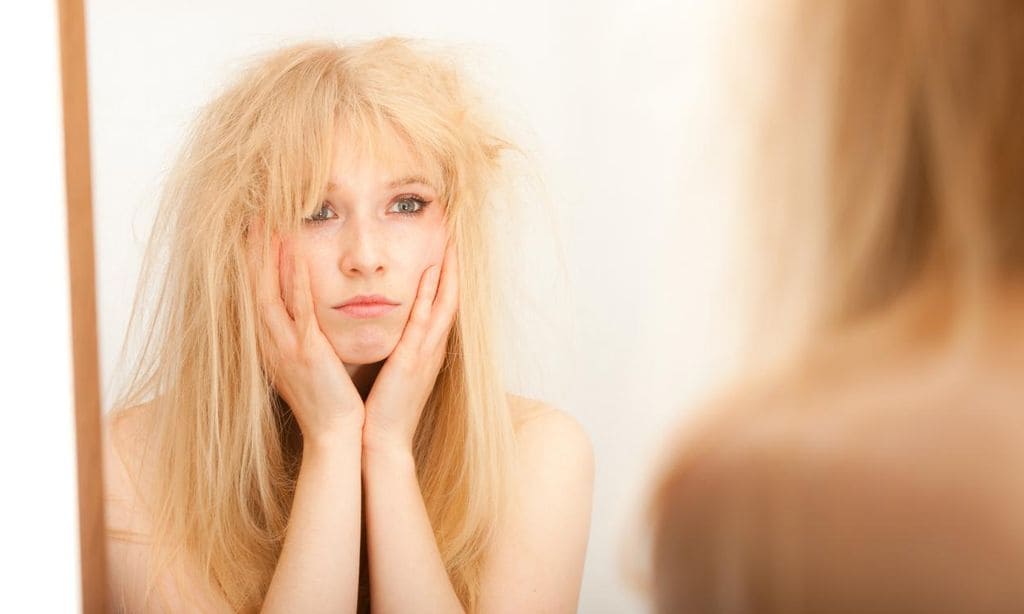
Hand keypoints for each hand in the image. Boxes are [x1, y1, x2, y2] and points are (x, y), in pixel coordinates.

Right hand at [248, 220, 364, 446]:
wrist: (334, 434)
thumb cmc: (326, 400)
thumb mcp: (306, 364)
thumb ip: (301, 338)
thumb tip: (302, 320)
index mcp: (271, 344)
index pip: (256, 294)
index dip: (252, 263)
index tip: (252, 233)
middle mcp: (271, 342)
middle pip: (254, 286)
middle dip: (253, 251)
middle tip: (252, 217)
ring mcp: (285, 346)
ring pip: (270, 291)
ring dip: (268, 255)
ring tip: (268, 223)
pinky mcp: (306, 351)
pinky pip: (298, 307)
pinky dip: (295, 278)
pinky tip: (295, 253)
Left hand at [362, 243, 458, 455]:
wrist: (381, 442)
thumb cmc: (383, 409)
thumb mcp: (395, 371)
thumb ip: (398, 347)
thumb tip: (392, 327)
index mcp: (428, 348)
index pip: (443, 302)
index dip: (448, 273)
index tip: (447, 244)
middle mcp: (434, 346)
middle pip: (452, 296)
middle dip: (455, 264)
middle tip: (457, 231)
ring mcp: (427, 353)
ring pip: (445, 302)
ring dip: (450, 270)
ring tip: (453, 240)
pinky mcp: (413, 361)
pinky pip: (425, 320)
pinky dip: (431, 295)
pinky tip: (431, 272)